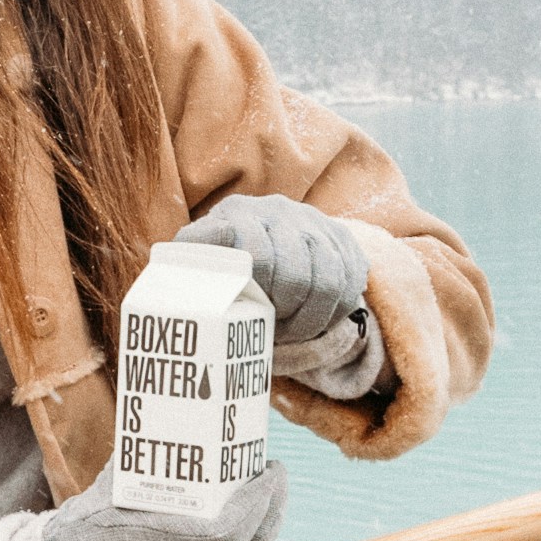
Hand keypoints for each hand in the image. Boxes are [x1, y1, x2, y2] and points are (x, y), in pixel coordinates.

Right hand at [39, 454, 288, 540]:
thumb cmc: (79, 533)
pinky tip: (237, 519)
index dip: (258, 499)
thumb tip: (171, 423)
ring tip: (258, 491)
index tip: (269, 469)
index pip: (230, 530)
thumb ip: (146, 460)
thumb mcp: (111, 486)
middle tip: (271, 473)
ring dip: (259, 523)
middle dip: (270, 505)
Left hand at [179, 195, 365, 351]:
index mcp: (236, 214)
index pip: (257, 256)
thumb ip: (187, 266)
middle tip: (275, 330)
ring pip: (331, 279)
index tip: (250, 311)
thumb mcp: (191, 263)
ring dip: (314, 316)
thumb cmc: (215, 266)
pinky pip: (353, 276)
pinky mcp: (340, 235)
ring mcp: (313, 220)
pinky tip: (319, 319)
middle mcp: (277, 209)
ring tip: (295, 331)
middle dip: (288, 312)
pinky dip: (338, 307)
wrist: (252, 241)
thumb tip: (200, 270)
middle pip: (299, 273)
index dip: (259, 292)